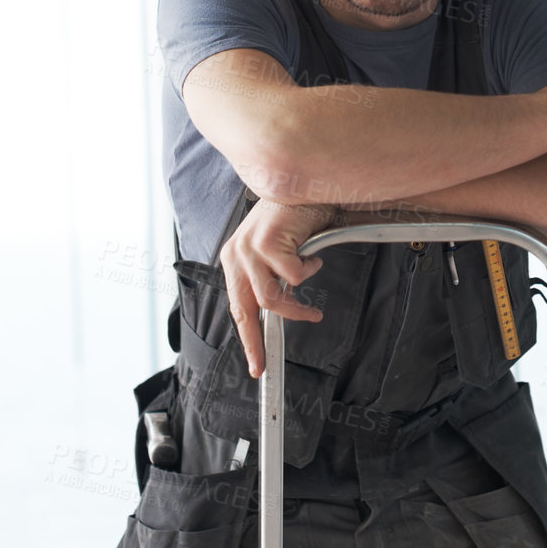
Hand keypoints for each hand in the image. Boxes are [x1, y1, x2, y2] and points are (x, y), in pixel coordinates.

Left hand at [219, 199, 337, 377]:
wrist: (302, 184)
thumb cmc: (293, 219)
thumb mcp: (275, 254)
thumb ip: (270, 280)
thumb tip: (276, 315)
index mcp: (233, 260)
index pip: (237, 308)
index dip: (247, 339)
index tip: (256, 363)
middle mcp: (235, 255)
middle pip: (245, 311)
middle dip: (256, 342)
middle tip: (267, 362)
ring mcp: (249, 248)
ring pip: (271, 298)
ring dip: (296, 308)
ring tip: (313, 310)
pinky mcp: (266, 242)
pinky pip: (293, 276)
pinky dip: (309, 270)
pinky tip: (312, 256)